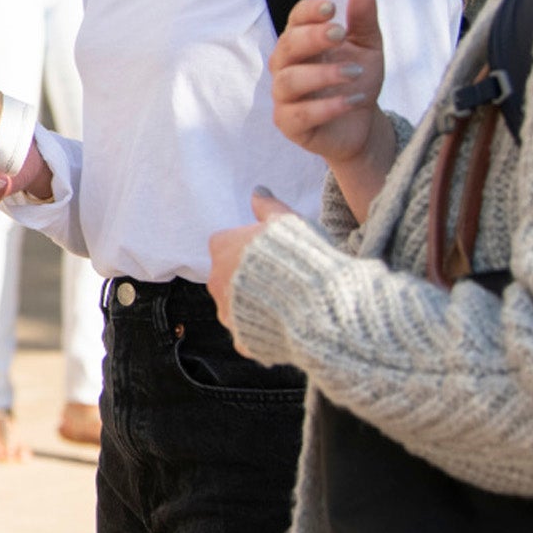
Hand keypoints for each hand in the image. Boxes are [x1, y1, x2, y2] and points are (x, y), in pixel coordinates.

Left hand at [209, 190, 298, 336]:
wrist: (316, 306)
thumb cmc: (301, 257)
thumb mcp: (288, 222)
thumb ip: (268, 207)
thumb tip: (257, 191)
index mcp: (221, 247)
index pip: (226, 245)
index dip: (250, 250)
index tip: (271, 255)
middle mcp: (215, 281)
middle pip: (229, 278)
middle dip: (250, 279)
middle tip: (283, 280)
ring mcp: (227, 314)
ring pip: (238, 308)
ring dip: (257, 306)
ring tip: (290, 304)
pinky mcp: (242, 341)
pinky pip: (252, 334)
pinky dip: (266, 331)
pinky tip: (289, 326)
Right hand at [270, 0, 384, 169]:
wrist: (360, 125)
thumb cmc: (357, 80)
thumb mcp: (368, 47)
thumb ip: (364, 19)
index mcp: (301, 42)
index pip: (294, 20)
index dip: (308, 12)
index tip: (331, 8)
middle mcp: (286, 66)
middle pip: (287, 46)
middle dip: (312, 38)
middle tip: (340, 34)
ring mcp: (284, 96)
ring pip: (290, 80)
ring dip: (323, 74)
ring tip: (355, 72)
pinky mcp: (289, 124)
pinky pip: (300, 114)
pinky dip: (327, 107)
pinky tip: (353, 101)